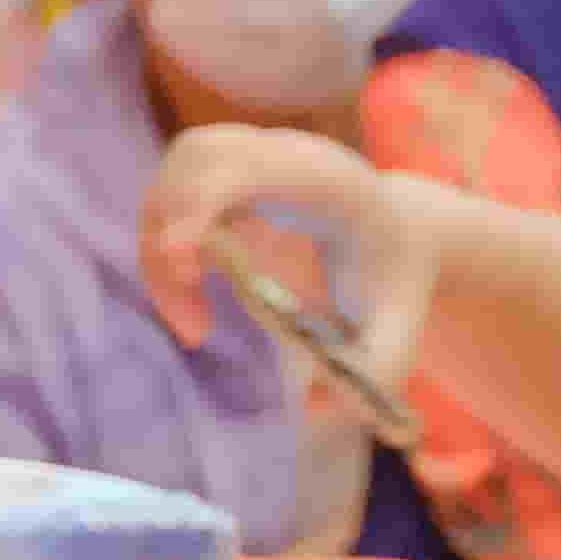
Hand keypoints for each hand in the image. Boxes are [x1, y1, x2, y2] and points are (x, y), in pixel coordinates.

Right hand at [135, 120, 437, 380]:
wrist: (399, 235)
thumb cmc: (396, 283)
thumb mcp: (399, 331)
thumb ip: (374, 369)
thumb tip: (313, 406)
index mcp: (334, 179)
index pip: (256, 163)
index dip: (208, 196)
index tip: (182, 254)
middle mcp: (285, 153)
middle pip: (198, 160)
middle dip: (173, 233)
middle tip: (194, 322)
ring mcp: (250, 157)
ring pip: (173, 181)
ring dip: (161, 254)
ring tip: (196, 326)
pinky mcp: (223, 176)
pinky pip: (170, 202)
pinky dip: (164, 257)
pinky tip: (196, 309)